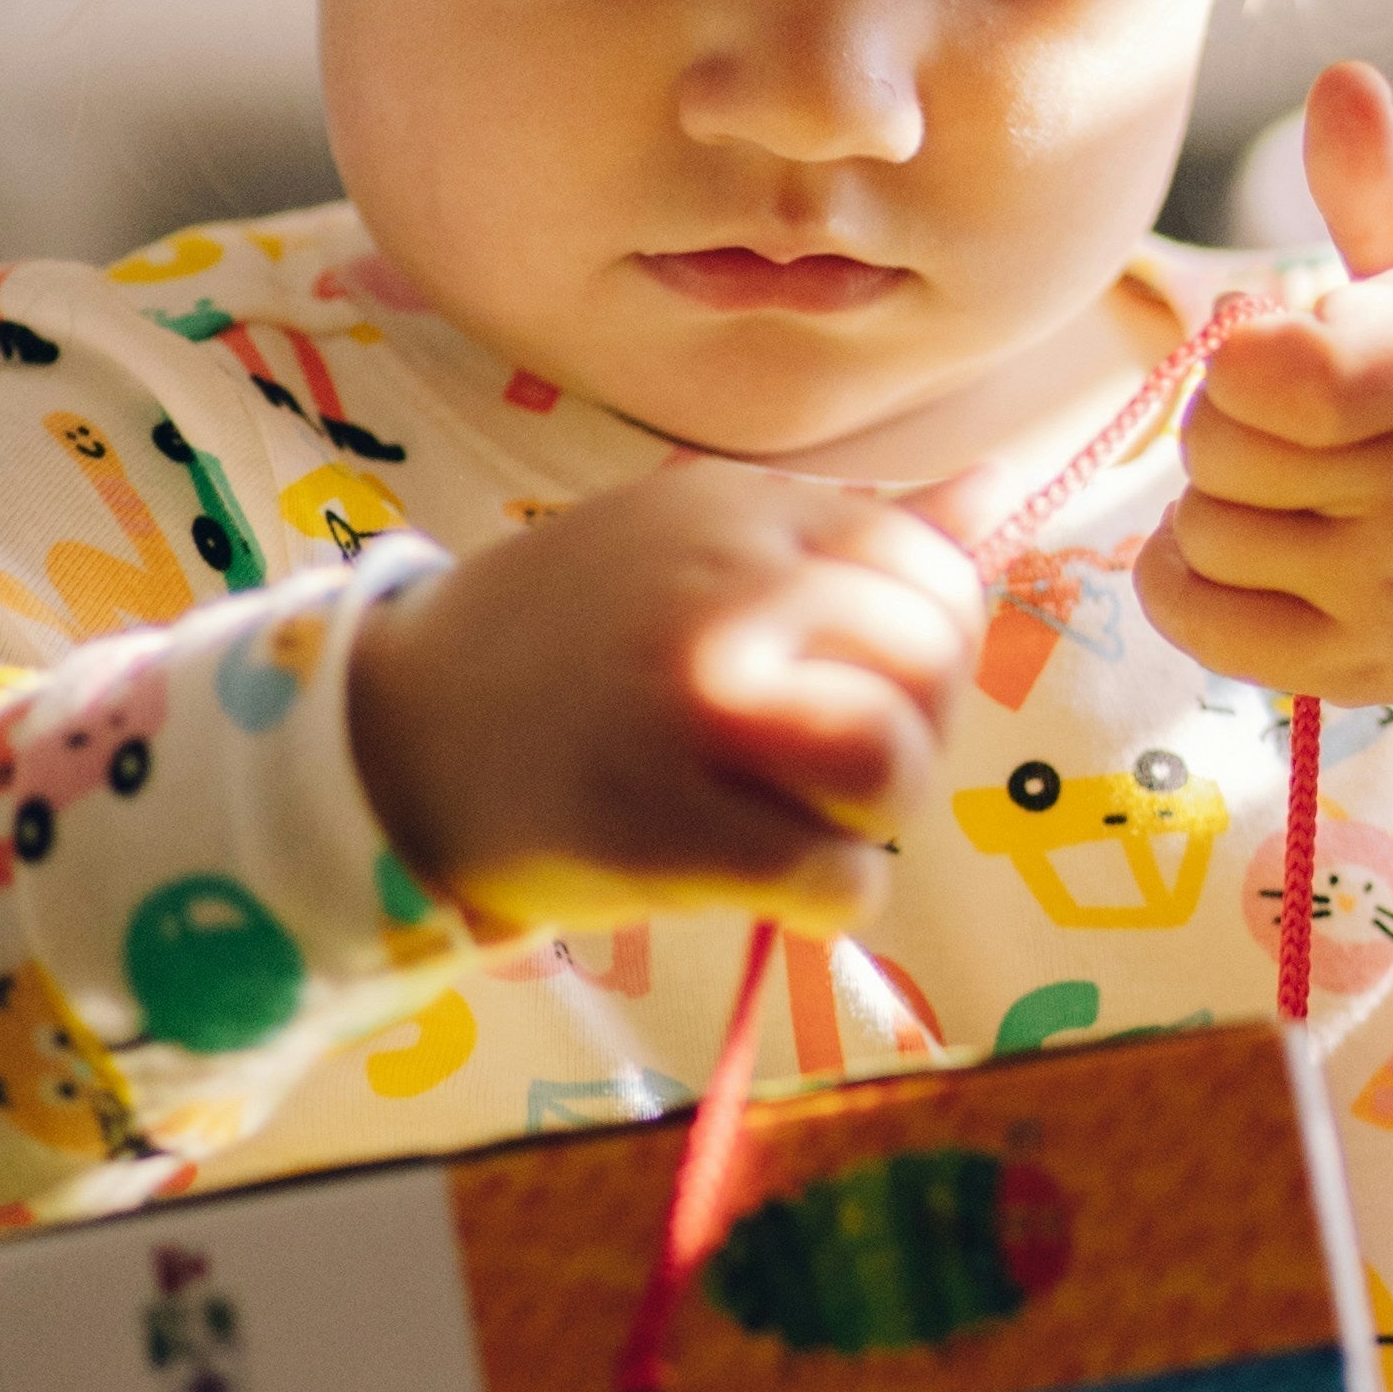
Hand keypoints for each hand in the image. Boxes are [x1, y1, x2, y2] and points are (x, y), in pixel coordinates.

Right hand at [345, 461, 1000, 936]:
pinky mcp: (670, 826)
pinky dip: (823, 901)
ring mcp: (695, 707)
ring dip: (865, 821)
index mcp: (741, 508)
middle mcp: (727, 590)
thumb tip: (998, 490)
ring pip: (894, 770)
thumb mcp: (690, 538)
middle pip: (930, 668)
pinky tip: (757, 881)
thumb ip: (846, 529)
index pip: (931, 571)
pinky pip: (838, 880)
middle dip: (904, 733)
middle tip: (812, 765)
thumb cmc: (563, 644)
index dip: (918, 650)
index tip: (846, 683)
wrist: (394, 739)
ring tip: (788, 817)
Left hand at [1137, 62, 1392, 762]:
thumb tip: (1337, 83)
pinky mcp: (1372, 674)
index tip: (1276, 331)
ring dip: (1217, 495)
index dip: (1248, 348)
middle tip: (1295, 407)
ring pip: (1206, 530)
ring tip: (1290, 476)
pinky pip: (1201, 622)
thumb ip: (1392, 193)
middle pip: (1227, 444)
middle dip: (1231, 411)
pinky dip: (1183, 574)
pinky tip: (1236, 540)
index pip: (1306, 372)